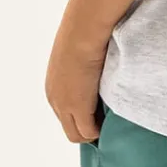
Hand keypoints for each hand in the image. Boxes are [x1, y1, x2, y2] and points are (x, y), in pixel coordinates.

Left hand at [46, 21, 108, 143]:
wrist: (83, 30)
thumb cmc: (85, 34)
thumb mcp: (79, 57)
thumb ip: (82, 71)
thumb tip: (97, 72)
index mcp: (53, 87)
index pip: (66, 116)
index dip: (84, 119)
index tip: (100, 115)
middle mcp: (54, 99)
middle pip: (70, 130)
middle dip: (88, 129)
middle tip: (108, 123)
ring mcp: (64, 105)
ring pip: (78, 135)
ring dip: (95, 131)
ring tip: (111, 122)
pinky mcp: (77, 107)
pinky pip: (89, 132)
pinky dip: (101, 131)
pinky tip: (112, 121)